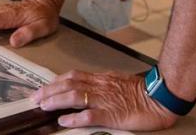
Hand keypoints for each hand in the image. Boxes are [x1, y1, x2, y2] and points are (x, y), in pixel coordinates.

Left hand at [34, 70, 177, 130]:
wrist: (160, 97)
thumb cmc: (142, 92)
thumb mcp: (118, 82)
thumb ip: (102, 84)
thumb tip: (86, 87)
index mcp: (101, 79)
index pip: (73, 76)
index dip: (56, 82)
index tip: (43, 88)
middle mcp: (100, 86)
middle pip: (69, 84)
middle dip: (50, 90)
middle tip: (35, 97)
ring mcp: (105, 100)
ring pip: (75, 96)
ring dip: (56, 100)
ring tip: (44, 105)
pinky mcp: (112, 114)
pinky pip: (89, 115)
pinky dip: (74, 117)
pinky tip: (63, 120)